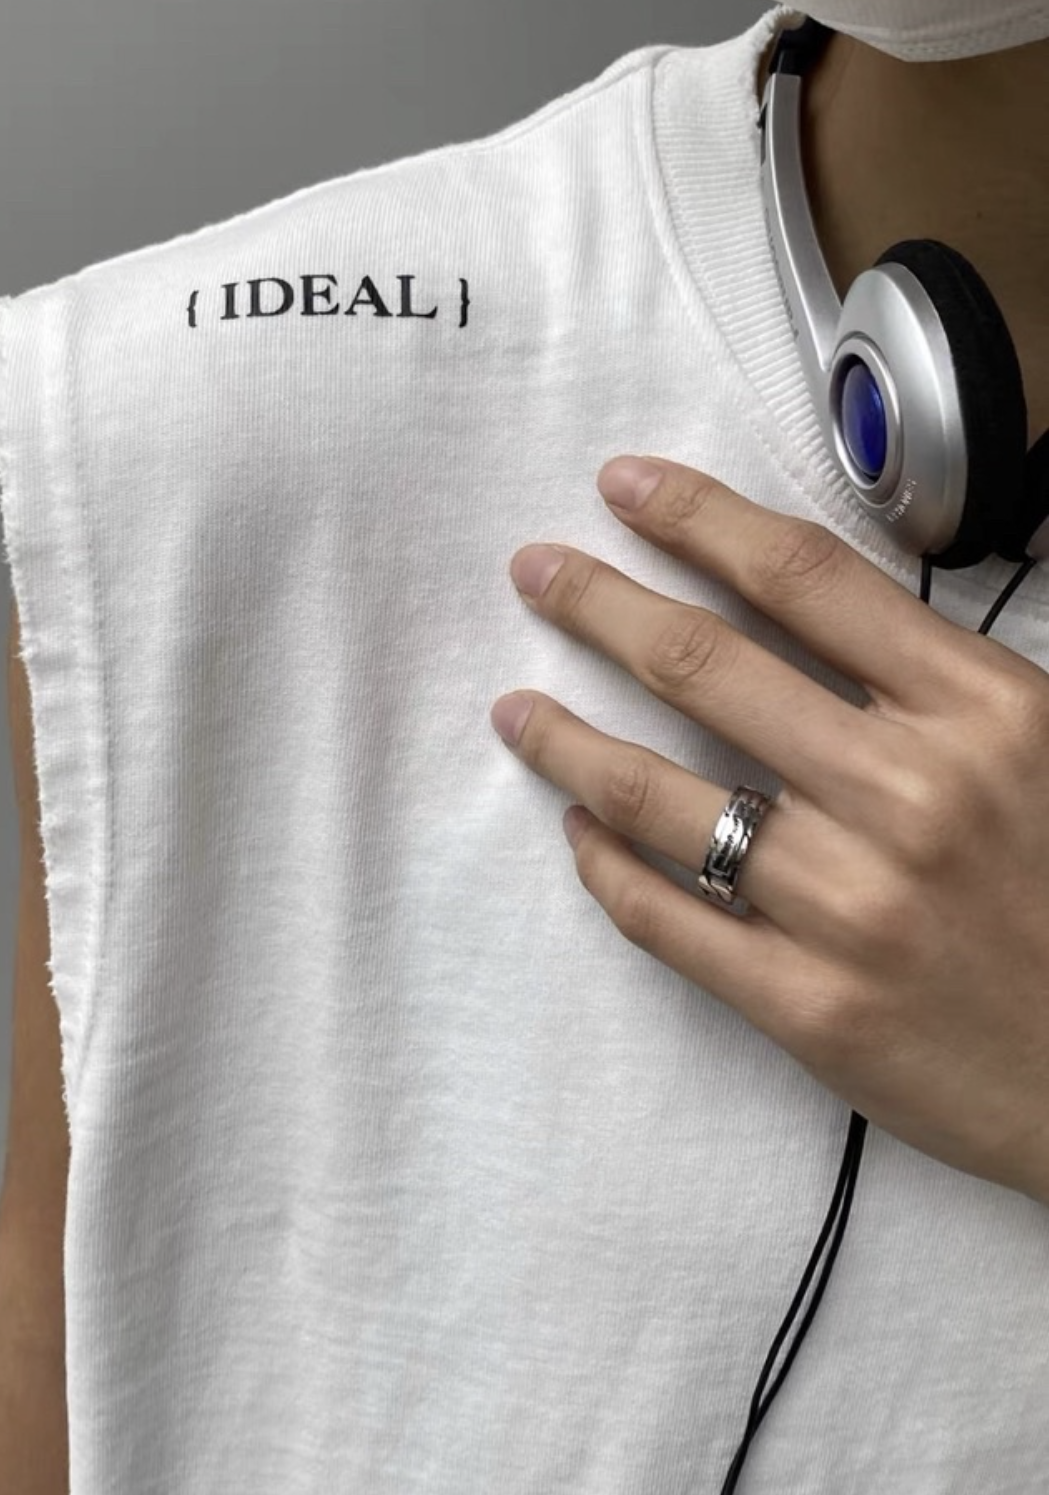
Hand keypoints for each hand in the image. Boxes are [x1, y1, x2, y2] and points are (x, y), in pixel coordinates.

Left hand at [489, 455, 1048, 1205]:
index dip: (697, 519)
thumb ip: (945, 680)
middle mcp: (906, 796)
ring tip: (514, 709)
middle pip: (704, 666)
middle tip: (533, 573)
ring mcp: (849, 908)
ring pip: (657, 797)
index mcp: (981, 712)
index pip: (803, 579)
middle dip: (599, 605)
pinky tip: (577, 833)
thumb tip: (810, 606)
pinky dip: (607, 869)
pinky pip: (669, 920)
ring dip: (567, 741)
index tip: (625, 487)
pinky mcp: (811, 1007)